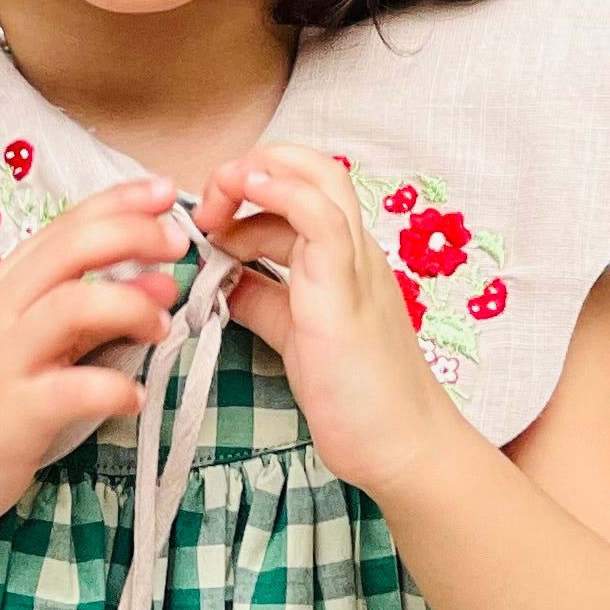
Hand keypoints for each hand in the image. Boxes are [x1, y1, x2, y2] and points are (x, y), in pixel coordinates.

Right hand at [0, 176, 180, 534]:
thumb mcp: (31, 343)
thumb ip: (92, 311)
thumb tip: (161, 281)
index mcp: (1, 286)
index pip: (63, 226)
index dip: (119, 202)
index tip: (166, 193)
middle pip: (70, 251)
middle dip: (132, 236)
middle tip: (178, 247)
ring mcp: (1, 362)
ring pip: (71, 307)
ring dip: (130, 307)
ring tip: (162, 326)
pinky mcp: (11, 415)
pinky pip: (73, 390)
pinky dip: (115, 389)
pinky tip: (134, 398)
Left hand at [194, 142, 458, 503]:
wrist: (401, 443)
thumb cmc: (356, 395)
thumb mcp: (294, 333)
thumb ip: (262, 299)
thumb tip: (223, 277)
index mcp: (342, 256)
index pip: (300, 189)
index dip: (248, 190)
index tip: (209, 225)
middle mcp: (354, 249)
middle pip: (313, 166)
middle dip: (249, 168)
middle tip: (207, 210)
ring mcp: (354, 265)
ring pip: (321, 178)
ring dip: (257, 175)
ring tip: (215, 208)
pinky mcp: (345, 291)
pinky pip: (321, 219)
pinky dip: (282, 194)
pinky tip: (247, 195)